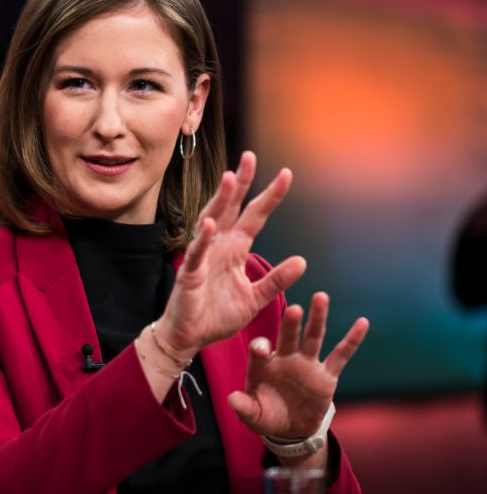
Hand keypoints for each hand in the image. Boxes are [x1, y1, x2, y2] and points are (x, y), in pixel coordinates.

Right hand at [157, 151, 306, 357]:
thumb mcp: (255, 298)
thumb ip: (276, 280)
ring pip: (212, 220)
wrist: (190, 337)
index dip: (269, 196)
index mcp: (236, 249)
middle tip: (250, 157)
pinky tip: (211, 223)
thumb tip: (303, 261)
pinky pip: (197, 252)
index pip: (255, 216)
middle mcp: (220, 246)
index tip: (285, 174)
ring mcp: (203, 256)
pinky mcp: (190, 273)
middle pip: (232, 208)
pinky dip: (203, 238)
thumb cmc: (218, 316)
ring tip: (231, 179)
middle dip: (242, 183)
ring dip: (221, 200)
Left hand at [227, 293, 368, 439]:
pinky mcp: (327, 375)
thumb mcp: (253, 415)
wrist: (290, 428)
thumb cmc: (267, 416)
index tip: (260, 347)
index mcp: (264, 365)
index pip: (260, 351)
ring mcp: (307, 364)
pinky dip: (352, 340)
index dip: (260, 348)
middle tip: (294, 308)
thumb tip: (232, 399)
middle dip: (291, 323)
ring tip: (321, 298)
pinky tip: (362, 323)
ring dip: (317, 318)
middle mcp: (286, 358)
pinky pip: (341, 355)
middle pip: (289, 336)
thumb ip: (243, 407)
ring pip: (314, 337)